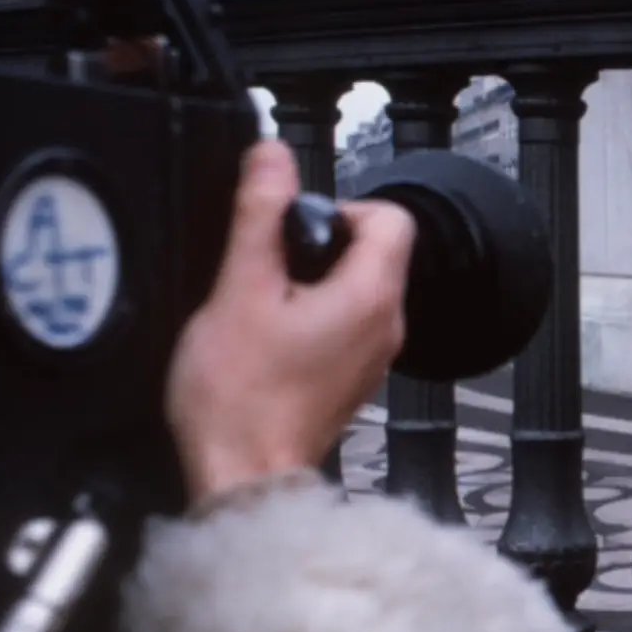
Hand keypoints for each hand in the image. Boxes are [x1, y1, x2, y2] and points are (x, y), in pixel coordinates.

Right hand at [166, 140, 415, 504]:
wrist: (244, 474)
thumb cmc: (240, 396)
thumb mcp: (239, 288)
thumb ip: (260, 216)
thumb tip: (273, 158)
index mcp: (371, 297)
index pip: (392, 217)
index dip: (341, 206)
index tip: (294, 226)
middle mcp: (387, 325)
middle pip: (375, 250)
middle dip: (320, 243)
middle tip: (268, 266)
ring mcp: (374, 354)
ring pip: (358, 287)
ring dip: (312, 280)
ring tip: (263, 304)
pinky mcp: (352, 375)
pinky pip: (345, 323)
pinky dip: (312, 314)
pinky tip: (269, 336)